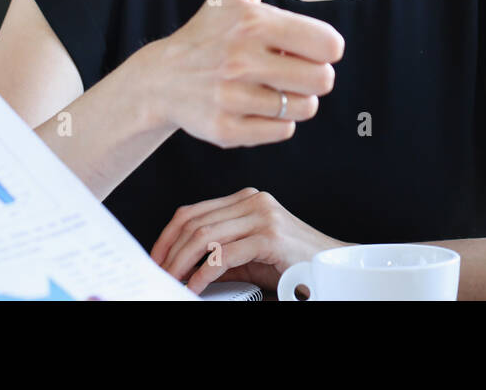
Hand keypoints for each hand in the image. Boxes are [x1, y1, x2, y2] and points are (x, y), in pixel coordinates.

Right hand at [141, 0, 342, 148]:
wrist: (161, 80)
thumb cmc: (210, 31)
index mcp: (253, 22)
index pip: (330, 45)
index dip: (323, 47)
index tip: (302, 44)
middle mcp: (241, 60)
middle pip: (322, 81)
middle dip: (311, 76)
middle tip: (287, 69)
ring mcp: (231, 96)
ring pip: (303, 108)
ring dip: (294, 100)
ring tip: (268, 87)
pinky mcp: (224, 129)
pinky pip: (282, 131)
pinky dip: (274, 123)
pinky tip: (252, 106)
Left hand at [150, 187, 347, 293]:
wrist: (331, 265)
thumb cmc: (292, 262)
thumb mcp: (249, 255)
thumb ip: (219, 254)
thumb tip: (184, 268)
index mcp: (246, 199)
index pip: (193, 211)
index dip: (167, 236)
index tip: (155, 259)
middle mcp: (253, 200)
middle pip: (194, 222)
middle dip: (169, 252)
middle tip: (158, 275)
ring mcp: (262, 215)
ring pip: (204, 235)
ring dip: (181, 263)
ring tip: (172, 281)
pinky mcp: (269, 236)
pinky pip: (224, 254)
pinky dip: (203, 273)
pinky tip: (196, 286)